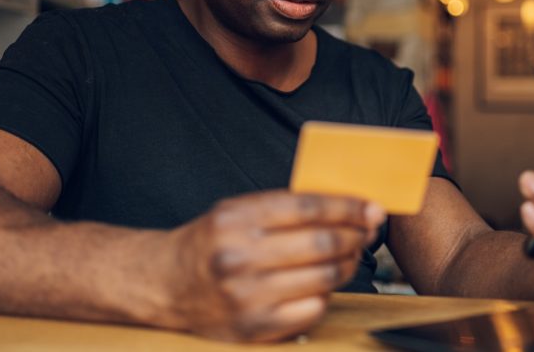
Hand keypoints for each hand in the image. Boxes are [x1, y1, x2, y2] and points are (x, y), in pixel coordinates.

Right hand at [165, 190, 384, 341]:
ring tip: (353, 252)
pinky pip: (312, 309)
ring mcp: (246, 297)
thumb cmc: (209, 242)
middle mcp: (239, 257)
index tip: (369, 206)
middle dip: (355, 233)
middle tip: (369, 229)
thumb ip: (283, 207)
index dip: (346, 206)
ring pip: (322, 276)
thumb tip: (343, 205)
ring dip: (348, 262)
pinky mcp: (253, 328)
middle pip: (320, 242)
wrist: (164, 284)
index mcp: (236, 219)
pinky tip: (327, 281)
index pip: (308, 207)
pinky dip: (327, 293)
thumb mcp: (237, 210)